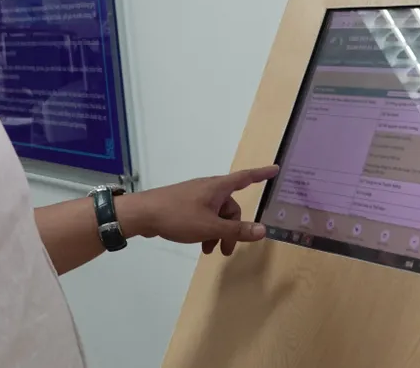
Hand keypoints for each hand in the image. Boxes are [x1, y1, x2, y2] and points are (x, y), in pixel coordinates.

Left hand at [117, 166, 278, 255]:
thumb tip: (264, 230)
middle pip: (230, 207)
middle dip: (232, 228)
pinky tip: (200, 244)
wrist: (143, 214)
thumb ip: (236, 231)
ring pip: (216, 214)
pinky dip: (206, 229)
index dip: (262, 174)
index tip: (276, 169)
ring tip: (210, 251)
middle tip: (226, 250)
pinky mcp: (185, 204)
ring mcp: (196, 196)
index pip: (246, 178)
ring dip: (218, 232)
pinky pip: (204, 216)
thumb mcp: (210, 227)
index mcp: (218, 188)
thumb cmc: (178, 216)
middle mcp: (209, 188)